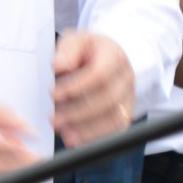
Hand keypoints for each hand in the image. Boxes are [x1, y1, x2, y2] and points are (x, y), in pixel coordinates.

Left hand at [51, 31, 135, 145]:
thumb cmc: (87, 50)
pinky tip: (78, 141)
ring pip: (116, 119)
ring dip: (89, 130)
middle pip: (108, 100)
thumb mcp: (75, 41)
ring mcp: (129, 97)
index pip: (100, 74)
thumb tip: (58, 65)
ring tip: (65, 135)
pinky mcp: (126, 114)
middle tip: (54, 119)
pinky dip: (97, 138)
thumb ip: (66, 51)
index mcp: (114, 56)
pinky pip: (116, 130)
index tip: (53, 94)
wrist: (107, 56)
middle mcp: (126, 78)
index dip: (76, 87)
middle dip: (79, 113)